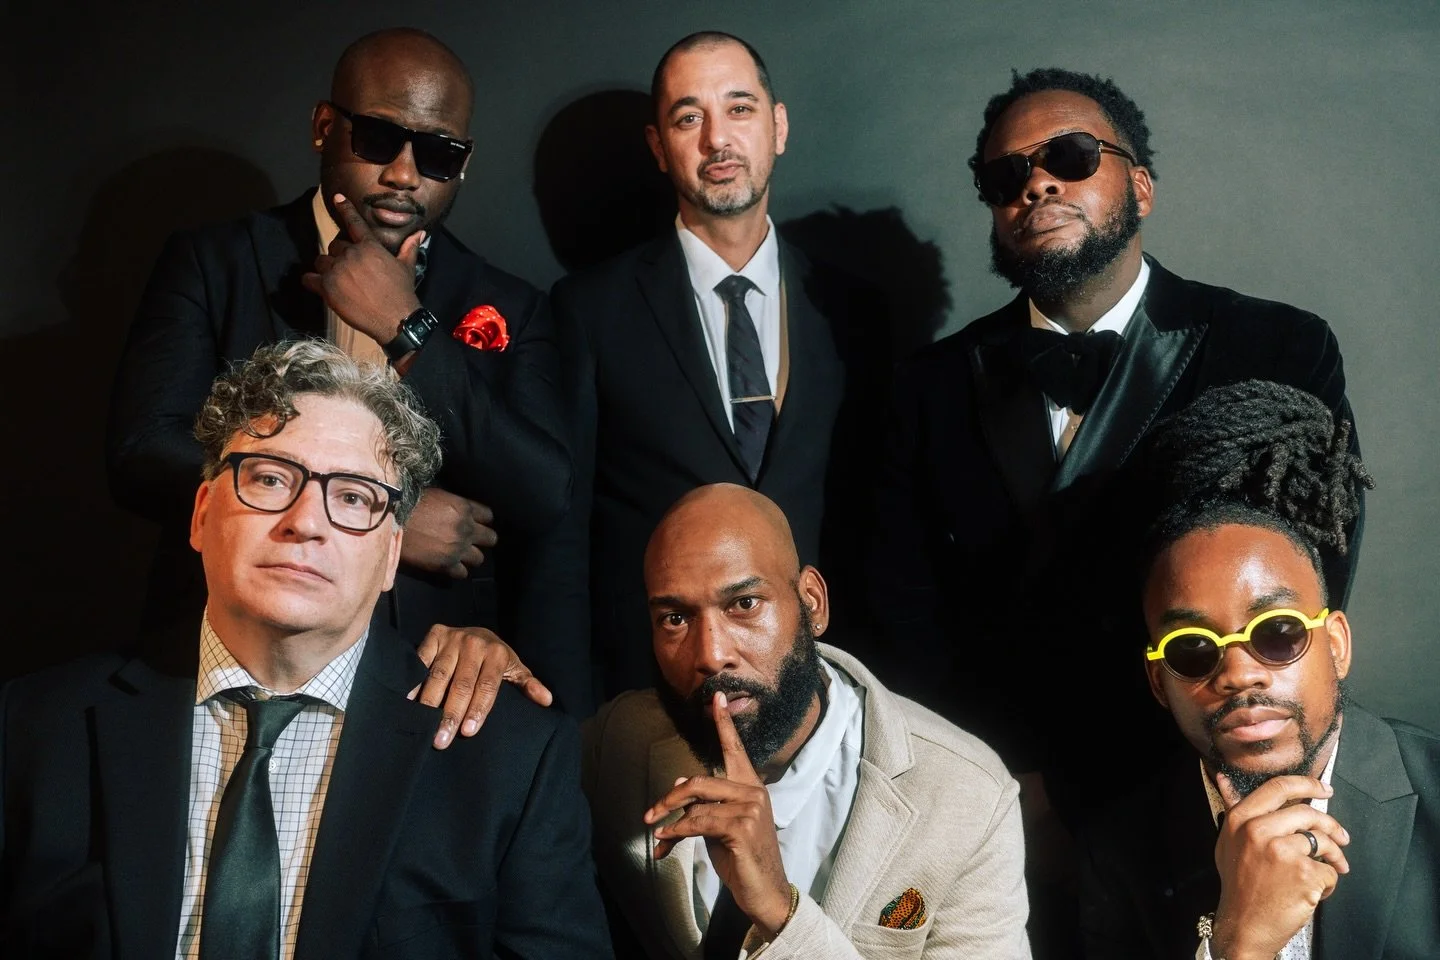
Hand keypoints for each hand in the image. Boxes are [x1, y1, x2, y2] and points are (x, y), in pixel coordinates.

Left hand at [301, 193, 423, 344]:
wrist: (395, 318)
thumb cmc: (402, 292)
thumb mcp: (406, 267)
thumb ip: (409, 247)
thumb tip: (420, 233)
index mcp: (369, 247)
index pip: (354, 222)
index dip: (345, 209)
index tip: (338, 199)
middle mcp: (351, 255)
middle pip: (334, 246)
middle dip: (339, 255)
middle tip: (348, 269)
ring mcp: (337, 271)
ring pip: (321, 261)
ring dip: (326, 268)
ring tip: (336, 279)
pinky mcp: (327, 288)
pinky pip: (309, 278)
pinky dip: (312, 281)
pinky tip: (318, 285)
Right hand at [399, 488, 497, 578]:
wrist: (391, 520)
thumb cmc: (410, 504)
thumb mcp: (439, 496)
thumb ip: (455, 506)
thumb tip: (460, 512)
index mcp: (465, 509)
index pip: (488, 516)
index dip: (482, 520)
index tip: (476, 523)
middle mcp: (466, 529)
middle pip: (491, 539)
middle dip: (483, 539)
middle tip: (471, 540)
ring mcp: (458, 548)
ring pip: (479, 558)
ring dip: (470, 556)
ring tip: (459, 554)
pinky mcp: (446, 564)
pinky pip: (462, 573)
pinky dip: (457, 570)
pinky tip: (450, 565)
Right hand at [409, 624, 552, 748]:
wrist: (479, 633)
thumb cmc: (497, 659)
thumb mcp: (515, 669)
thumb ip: (528, 685)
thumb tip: (547, 700)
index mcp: (497, 654)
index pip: (487, 686)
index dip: (478, 709)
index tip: (469, 732)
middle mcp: (474, 644)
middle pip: (462, 683)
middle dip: (451, 713)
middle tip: (441, 740)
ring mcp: (452, 638)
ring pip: (439, 675)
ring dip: (430, 702)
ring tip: (423, 727)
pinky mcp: (434, 635)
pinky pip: (421, 661)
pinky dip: (414, 681)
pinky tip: (408, 702)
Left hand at [644, 692, 792, 937]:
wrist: (765, 892)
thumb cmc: (742, 859)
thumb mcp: (720, 826)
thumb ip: (703, 804)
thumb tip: (676, 787)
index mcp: (751, 787)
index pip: (735, 750)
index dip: (723, 723)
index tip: (715, 697)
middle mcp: (753, 792)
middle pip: (698, 783)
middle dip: (668, 800)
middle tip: (649, 816)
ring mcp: (750, 808)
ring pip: (695, 804)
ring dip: (669, 821)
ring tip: (656, 835)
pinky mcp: (741, 827)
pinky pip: (698, 823)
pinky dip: (677, 833)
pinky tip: (666, 843)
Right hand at [1210, 773, 1349, 959]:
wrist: (1244, 927)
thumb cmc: (1239, 885)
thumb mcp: (1228, 842)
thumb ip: (1235, 811)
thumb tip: (1223, 777)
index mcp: (1240, 819)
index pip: (1278, 787)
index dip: (1307, 784)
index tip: (1324, 790)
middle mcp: (1258, 830)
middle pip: (1308, 813)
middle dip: (1331, 826)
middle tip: (1342, 837)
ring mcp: (1281, 851)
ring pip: (1324, 841)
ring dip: (1334, 856)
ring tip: (1332, 868)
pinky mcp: (1303, 873)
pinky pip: (1330, 869)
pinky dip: (1328, 882)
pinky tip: (1313, 891)